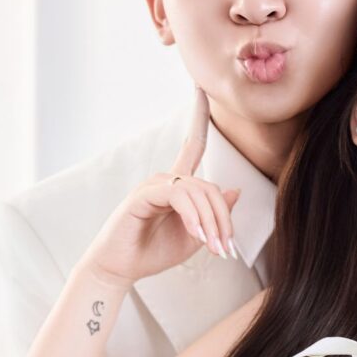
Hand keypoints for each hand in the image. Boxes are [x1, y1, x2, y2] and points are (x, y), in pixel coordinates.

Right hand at [80, 88, 240, 285]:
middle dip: (224, 219)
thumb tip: (235, 189)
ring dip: (212, 223)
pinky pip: (179, 196)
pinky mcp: (143, 194)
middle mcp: (165, 179)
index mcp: (177, 186)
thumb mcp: (195, 236)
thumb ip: (213, 214)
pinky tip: (196, 235)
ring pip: (198, 192)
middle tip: (225, 250)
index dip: (198, 116)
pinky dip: (194, 216)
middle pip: (209, 186)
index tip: (200, 87)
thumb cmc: (153, 252)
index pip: (192, 144)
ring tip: (214, 249)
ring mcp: (153, 184)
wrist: (121, 269)